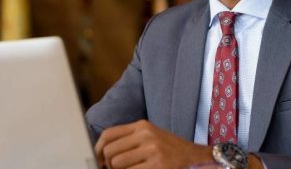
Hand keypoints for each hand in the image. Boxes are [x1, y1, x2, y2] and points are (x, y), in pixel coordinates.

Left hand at [94, 119, 212, 168]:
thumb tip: (102, 152)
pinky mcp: (157, 165)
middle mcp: (146, 135)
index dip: (98, 148)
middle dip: (107, 164)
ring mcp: (152, 150)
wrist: (192, 155)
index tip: (97, 158)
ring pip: (117, 164)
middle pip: (110, 151)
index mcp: (142, 125)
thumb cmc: (167, 147)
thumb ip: (128, 138)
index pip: (109, 134)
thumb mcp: (148, 135)